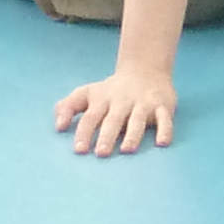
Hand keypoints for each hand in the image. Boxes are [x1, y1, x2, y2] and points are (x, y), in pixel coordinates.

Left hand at [53, 65, 176, 155]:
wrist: (146, 69)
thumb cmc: (111, 91)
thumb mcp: (87, 93)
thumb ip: (68, 107)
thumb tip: (58, 126)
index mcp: (102, 99)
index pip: (90, 117)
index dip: (84, 132)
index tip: (79, 150)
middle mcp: (122, 101)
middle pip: (113, 119)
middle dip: (107, 136)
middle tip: (101, 153)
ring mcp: (143, 103)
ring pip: (138, 119)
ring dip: (132, 134)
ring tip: (127, 150)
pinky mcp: (163, 106)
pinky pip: (165, 119)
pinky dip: (165, 130)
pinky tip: (162, 143)